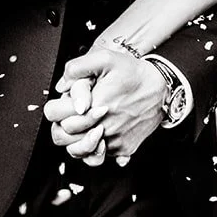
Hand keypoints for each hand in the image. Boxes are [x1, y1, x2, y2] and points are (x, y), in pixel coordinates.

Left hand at [46, 47, 167, 165]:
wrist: (163, 89)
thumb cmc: (134, 74)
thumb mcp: (105, 58)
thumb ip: (77, 68)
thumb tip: (61, 87)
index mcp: (91, 106)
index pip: (53, 114)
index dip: (56, 107)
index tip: (65, 102)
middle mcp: (101, 127)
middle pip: (61, 136)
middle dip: (62, 124)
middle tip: (73, 114)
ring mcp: (113, 141)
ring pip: (79, 152)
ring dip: (76, 140)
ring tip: (84, 127)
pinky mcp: (124, 149)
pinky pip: (101, 157)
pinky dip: (97, 148)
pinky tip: (101, 134)